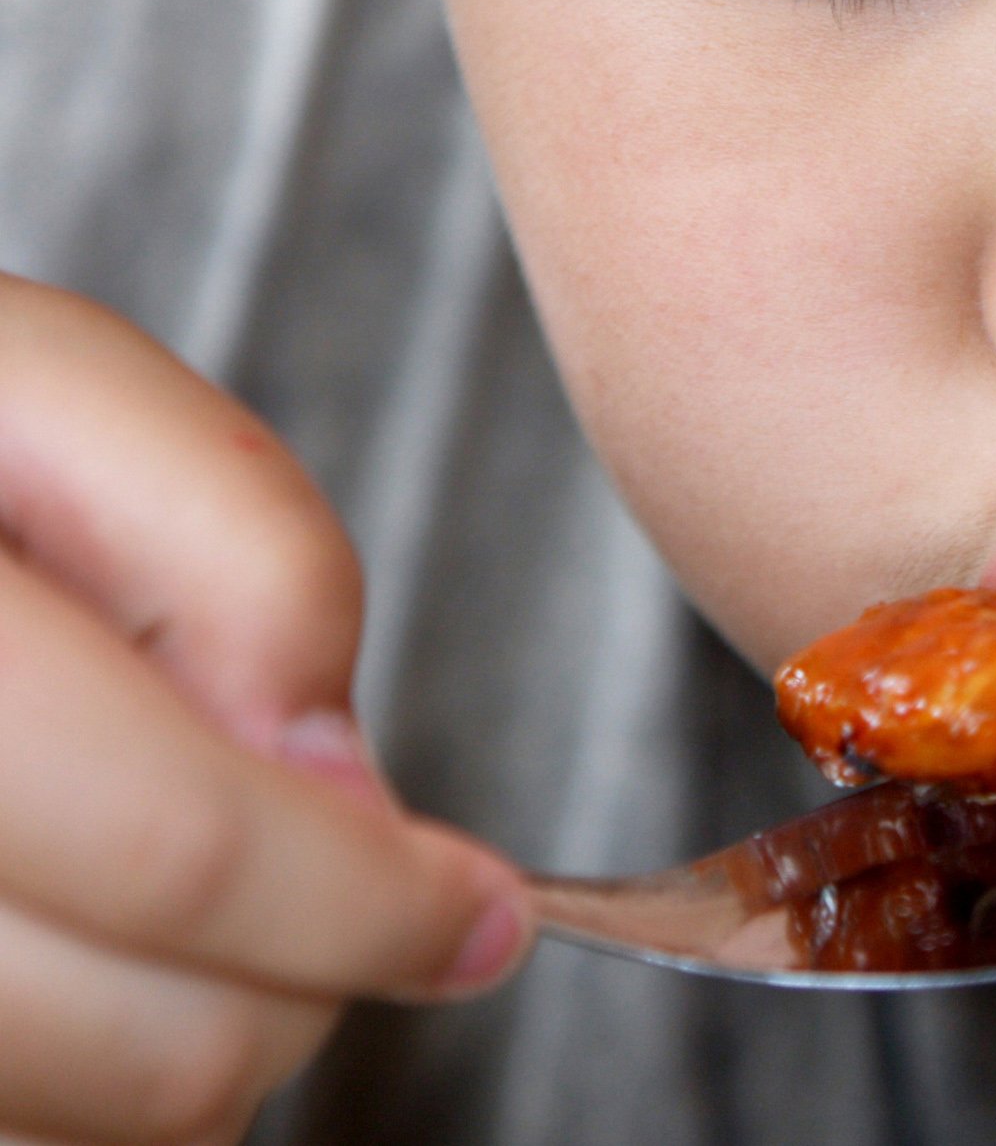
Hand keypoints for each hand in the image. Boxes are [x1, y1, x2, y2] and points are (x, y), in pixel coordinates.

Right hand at [0, 276, 530, 1145]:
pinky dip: (82, 1061)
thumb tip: (332, 773)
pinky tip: (80, 922)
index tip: (479, 912)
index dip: (370, 900)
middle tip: (355, 892)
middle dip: (310, 978)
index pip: (178, 842)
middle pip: (149, 1033)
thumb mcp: (54, 392)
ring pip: (76, 1111)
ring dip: (195, 1030)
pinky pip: (10, 1120)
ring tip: (186, 872)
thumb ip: (236, 546)